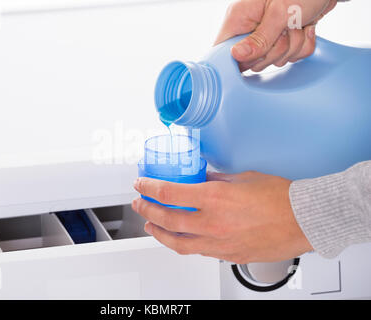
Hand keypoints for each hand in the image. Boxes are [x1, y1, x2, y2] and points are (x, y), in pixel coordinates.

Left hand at [132, 171, 312, 263]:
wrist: (304, 219)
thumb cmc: (280, 197)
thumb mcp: (242, 178)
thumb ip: (215, 179)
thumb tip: (200, 179)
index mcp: (215, 198)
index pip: (169, 193)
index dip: (149, 188)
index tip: (141, 184)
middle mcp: (213, 222)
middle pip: (167, 219)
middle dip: (147, 210)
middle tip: (139, 204)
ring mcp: (219, 243)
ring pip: (177, 243)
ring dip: (159, 233)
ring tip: (151, 225)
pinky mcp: (228, 255)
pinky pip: (198, 251)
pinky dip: (183, 243)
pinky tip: (180, 238)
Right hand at [215, 0, 337, 71]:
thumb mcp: (281, 13)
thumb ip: (260, 39)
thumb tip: (236, 56)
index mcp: (239, 17)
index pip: (223, 50)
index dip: (238, 60)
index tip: (257, 54)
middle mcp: (249, 27)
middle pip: (251, 61)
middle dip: (275, 51)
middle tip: (285, 31)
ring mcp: (265, 34)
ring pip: (273, 60)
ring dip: (292, 47)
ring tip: (297, 24)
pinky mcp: (282, 39)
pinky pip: (290, 57)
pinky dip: (302, 46)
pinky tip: (305, 27)